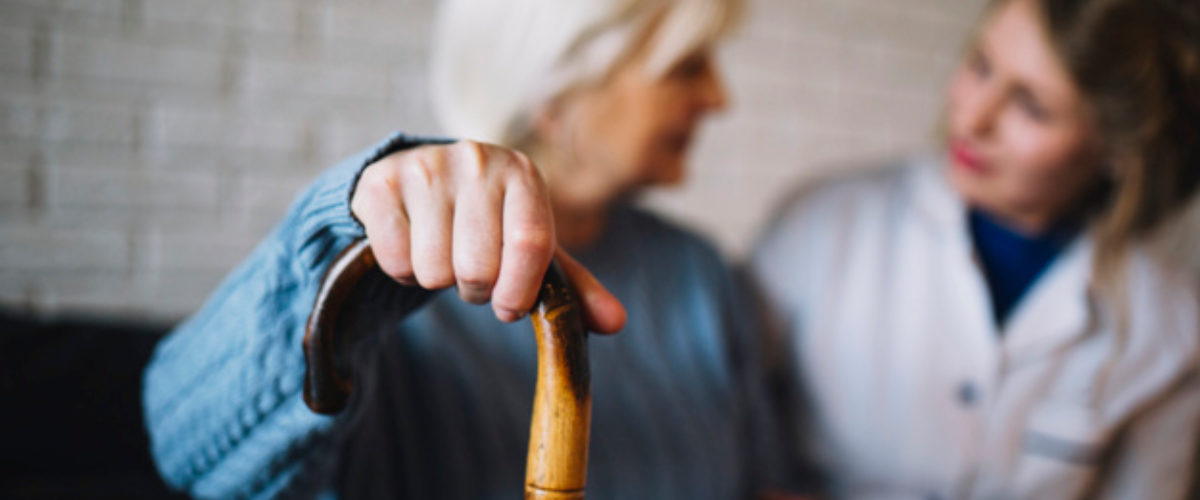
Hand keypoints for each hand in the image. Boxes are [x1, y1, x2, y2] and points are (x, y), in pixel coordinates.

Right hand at [351, 140, 625, 333]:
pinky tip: (411, 243)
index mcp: (523, 173)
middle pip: (478, 267)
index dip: (519, 291)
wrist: (421, 179)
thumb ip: (574, 287)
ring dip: (437, 279)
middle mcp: (476, 159)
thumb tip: (617, 324)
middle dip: (474, 290)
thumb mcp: (532, 247)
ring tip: (442, 254)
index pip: (530, 244)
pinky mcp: (382, 181)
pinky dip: (401, 270)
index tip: (508, 308)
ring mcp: (426, 167)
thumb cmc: (488, 221)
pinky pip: (396, 260)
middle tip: (471, 275)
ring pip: (434, 270)